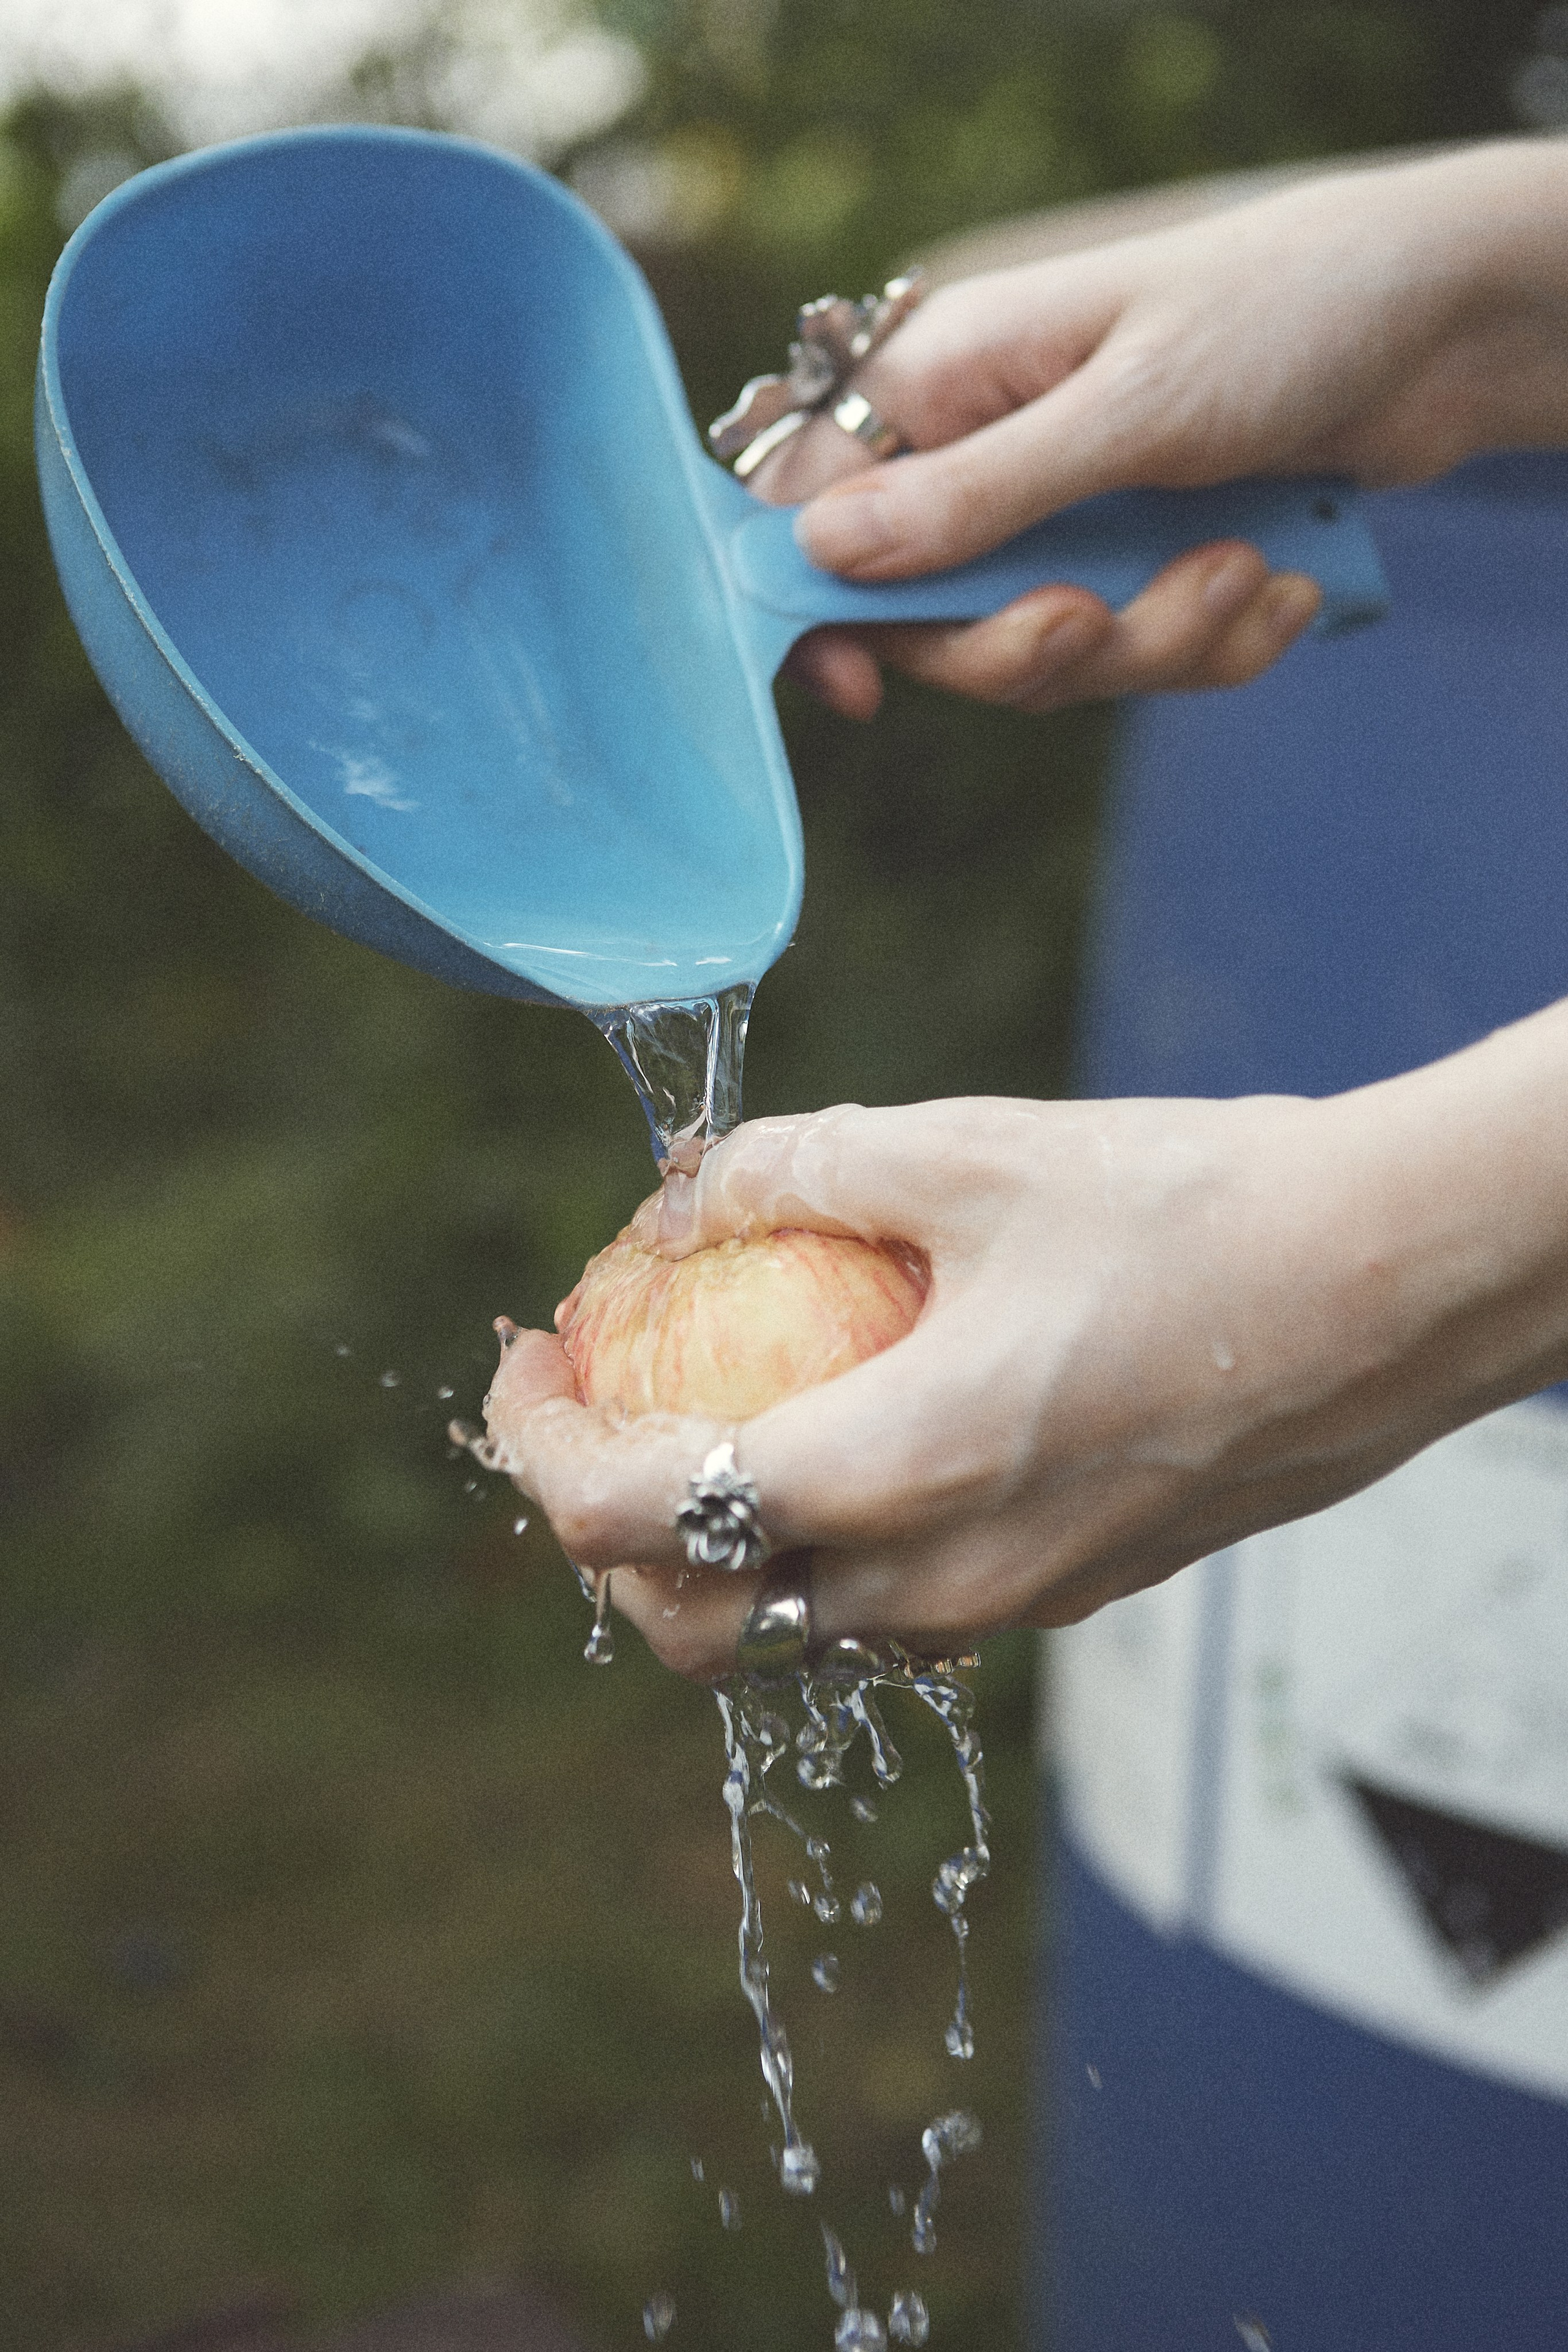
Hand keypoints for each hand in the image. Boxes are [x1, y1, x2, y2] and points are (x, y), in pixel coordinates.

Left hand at [484, 1001, 1567, 1678]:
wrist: (1394, 1292)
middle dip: (598, 1533)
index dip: (535, 1442)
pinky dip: (816, 1540)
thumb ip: (801, 1168)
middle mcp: (937, 1583)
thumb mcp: (975, 1152)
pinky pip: (893, 1606)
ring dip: (704, 1547)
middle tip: (587, 1400)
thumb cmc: (1199, 1209)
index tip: (525, 1355)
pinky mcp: (1065, 1589)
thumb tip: (686, 1188)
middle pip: (692, 1626)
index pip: (627, 1519)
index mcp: (892, 1477)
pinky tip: (841, 1421)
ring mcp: (1006, 1606)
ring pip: (793, 1632)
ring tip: (695, 1409)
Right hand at [751, 140, 1567, 718]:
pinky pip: (1140, 659)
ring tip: (1247, 568)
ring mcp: (1069, 516)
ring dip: (1156, 640)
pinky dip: (1217, 644)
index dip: (819, 609)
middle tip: (1104, 617)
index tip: (859, 689)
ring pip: (1048, 655)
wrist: (1442, 328)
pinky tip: (1284, 582)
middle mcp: (990, 453)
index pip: (816, 512)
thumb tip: (823, 552)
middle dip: (1033, 644)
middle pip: (935, 620)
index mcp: (948, 381)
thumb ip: (977, 495)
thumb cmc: (1283, 316)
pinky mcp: (1144, 564)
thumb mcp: (1124, 408)